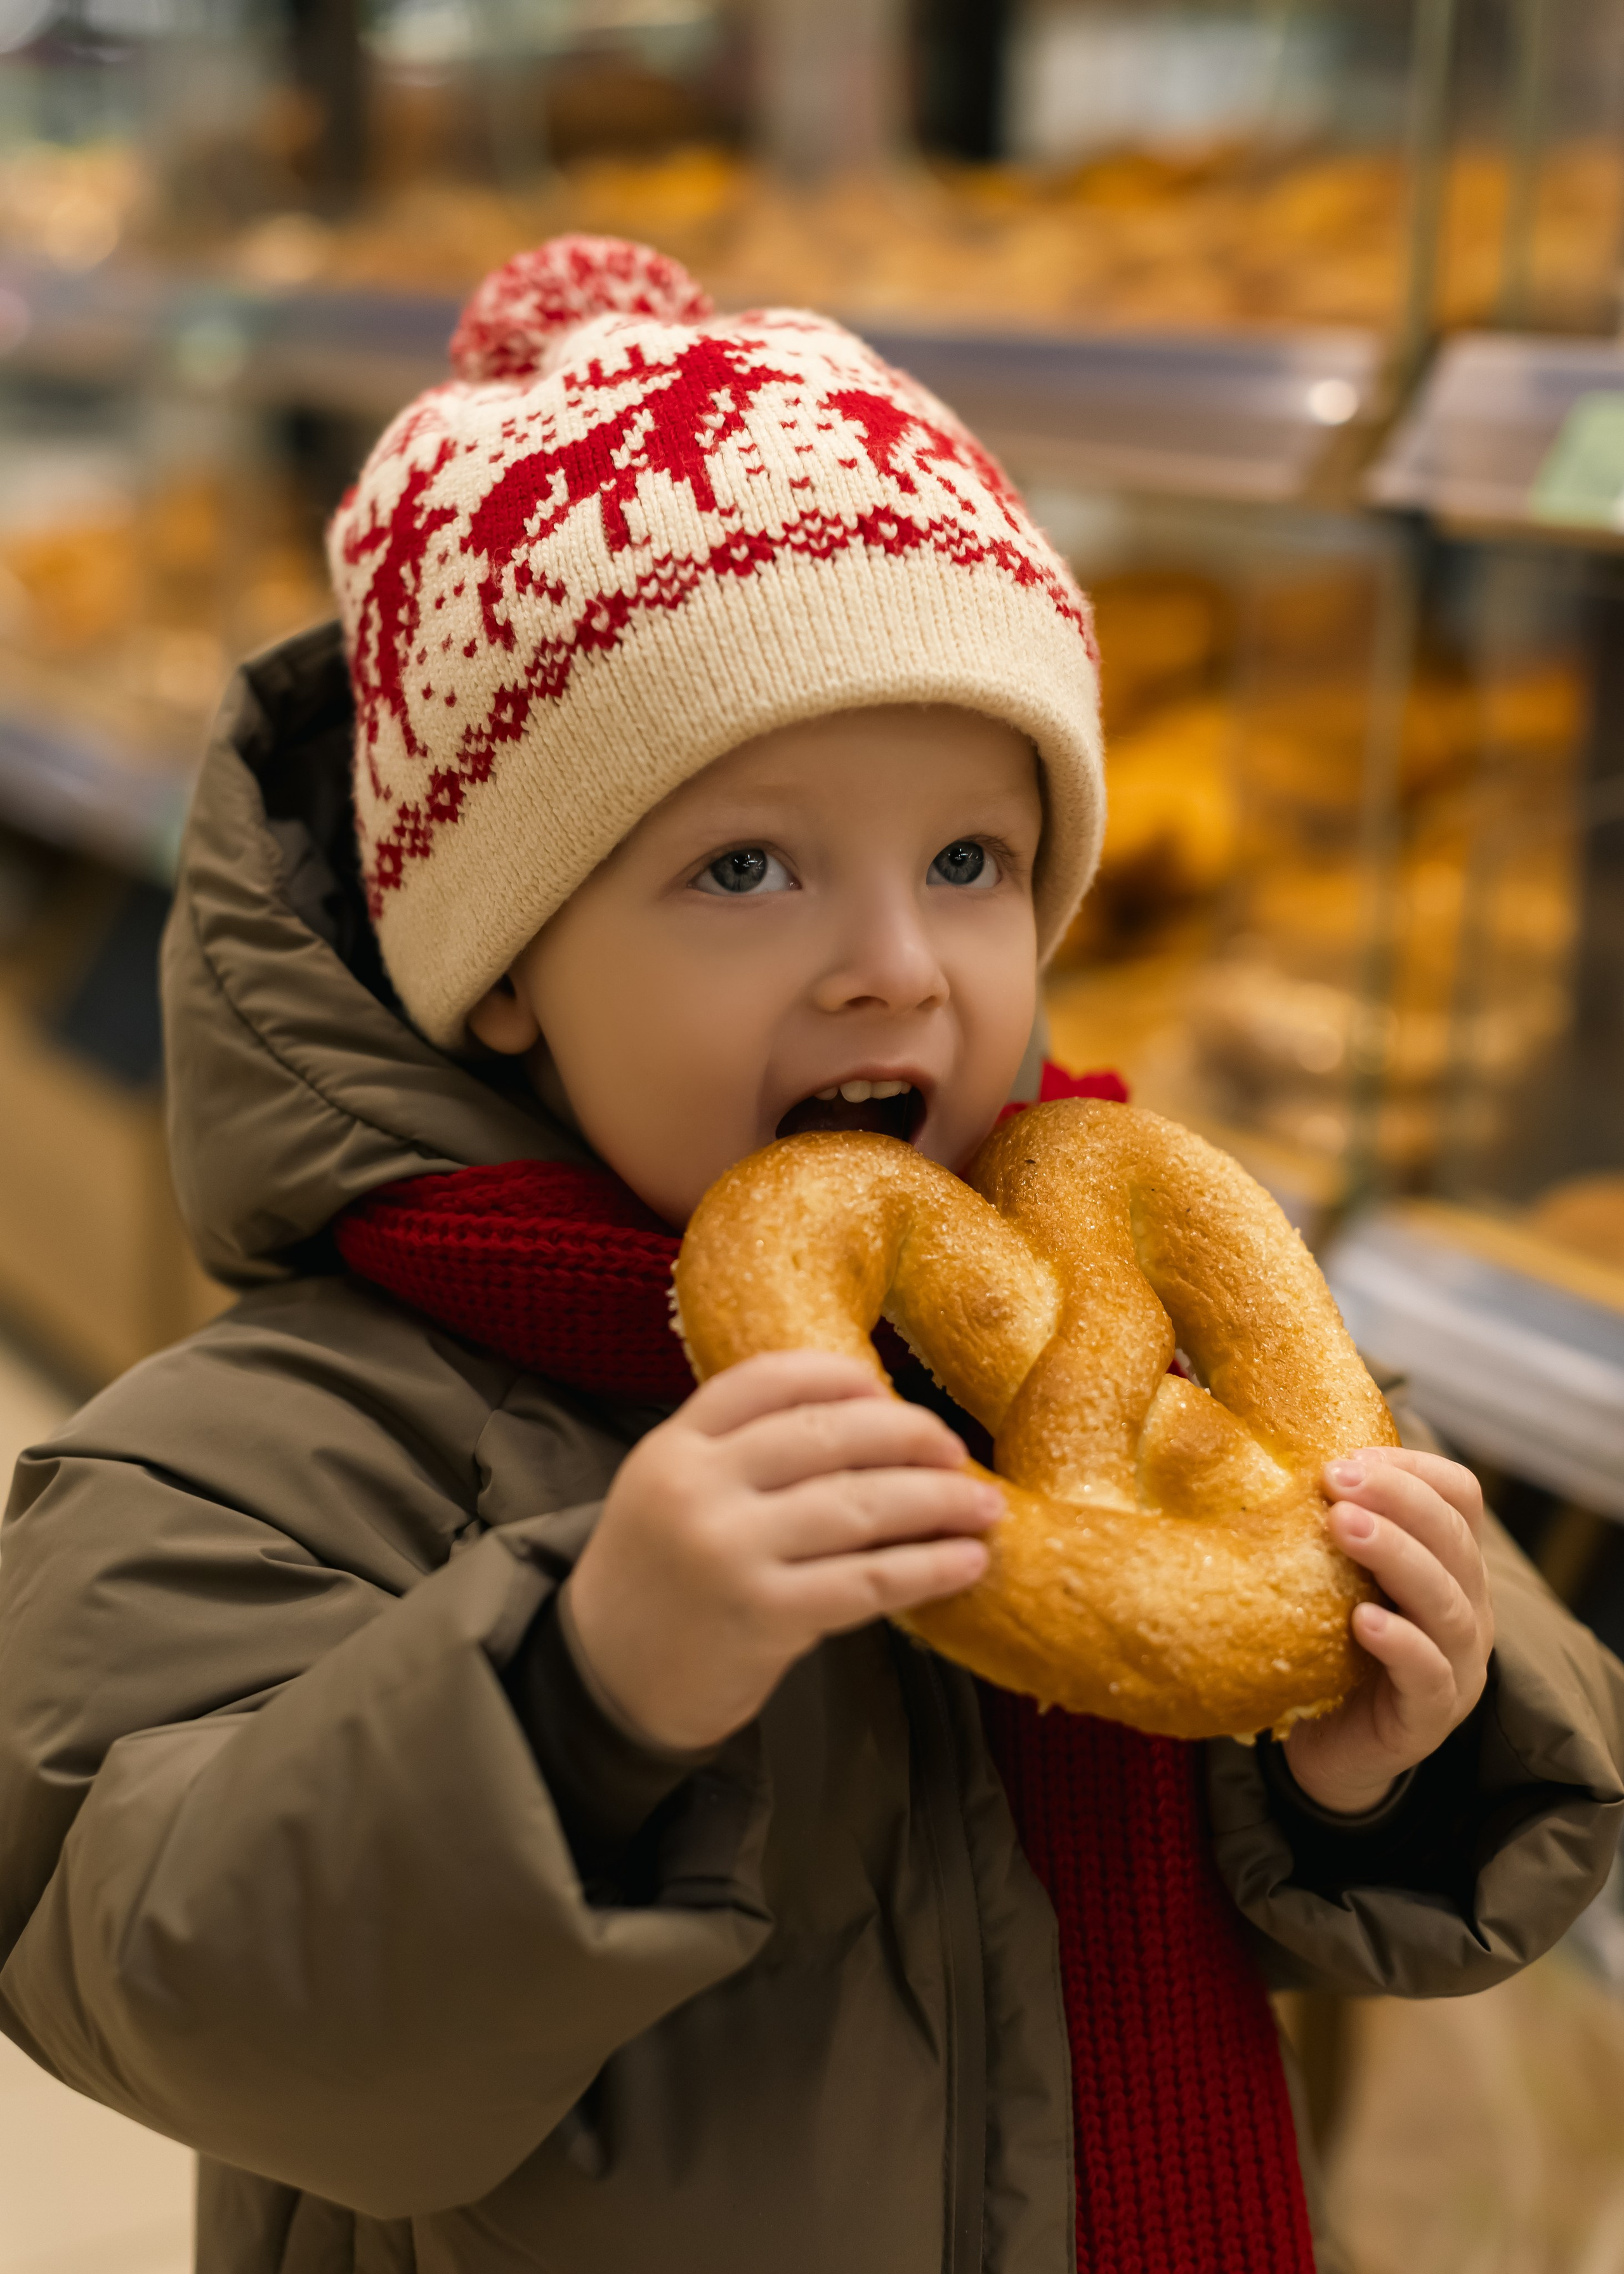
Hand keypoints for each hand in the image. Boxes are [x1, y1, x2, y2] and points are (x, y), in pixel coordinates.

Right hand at [566, 1351, 999, 1751]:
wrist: (604, 1681)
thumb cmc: (658, 1580)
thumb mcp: (671, 1490)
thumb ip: (741, 1451)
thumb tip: (868, 1419)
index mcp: (675, 1445)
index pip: (769, 1379)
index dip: (840, 1376)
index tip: (888, 1389)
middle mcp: (699, 1487)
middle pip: (828, 1434)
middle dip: (909, 1436)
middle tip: (955, 1449)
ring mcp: (731, 1550)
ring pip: (860, 1505)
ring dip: (938, 1502)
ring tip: (984, 1507)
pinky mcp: (766, 1615)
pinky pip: (869, 1580)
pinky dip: (928, 1568)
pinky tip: (966, 1562)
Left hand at [1285, 1447, 1492, 1815]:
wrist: (1327, 1748)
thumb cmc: (1332, 1647)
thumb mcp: (1339, 1576)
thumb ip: (1337, 1525)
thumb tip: (1286, 1458)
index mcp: (1450, 1563)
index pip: (1460, 1496)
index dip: (1413, 1468)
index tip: (1349, 1455)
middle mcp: (1468, 1608)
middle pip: (1455, 1539)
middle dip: (1398, 1500)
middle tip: (1336, 1479)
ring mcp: (1458, 1665)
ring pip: (1447, 1601)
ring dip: (1396, 1555)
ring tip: (1343, 1525)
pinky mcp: (1430, 1715)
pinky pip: (1429, 1674)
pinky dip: (1400, 1642)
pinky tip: (1362, 1620)